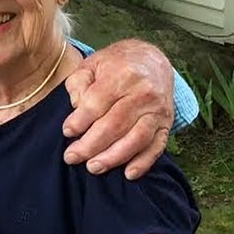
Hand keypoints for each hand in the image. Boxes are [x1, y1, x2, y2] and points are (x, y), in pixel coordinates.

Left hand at [62, 39, 174, 178]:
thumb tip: (77, 108)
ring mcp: (156, 110)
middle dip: (91, 145)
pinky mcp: (166, 123)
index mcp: (122, 75)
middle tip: (72, 157)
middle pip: (114, 124)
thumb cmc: (115, 65)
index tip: (67, 132)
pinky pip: (157, 146)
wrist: (152, 60)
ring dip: (113, 157)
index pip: (97, 102)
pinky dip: (144, 162)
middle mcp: (143, 93)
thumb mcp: (92, 64)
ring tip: (93, 167)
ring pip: (136, 139)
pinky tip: (128, 173)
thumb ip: (79, 83)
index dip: (80, 120)